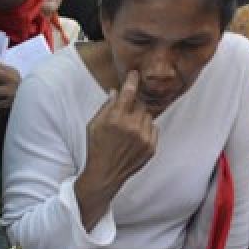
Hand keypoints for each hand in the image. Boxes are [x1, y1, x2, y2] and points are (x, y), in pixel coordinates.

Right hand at [79, 71, 157, 194]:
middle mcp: (132, 127)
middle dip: (133, 106)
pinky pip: (154, 128)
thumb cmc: (97, 148)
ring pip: (148, 116)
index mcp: (116, 119)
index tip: (134, 74)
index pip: (128, 92)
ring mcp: (143, 138)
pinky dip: (146, 130)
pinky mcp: (151, 147)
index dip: (132, 80)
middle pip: (140, 104)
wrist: (105, 174)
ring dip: (140, 118)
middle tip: (124, 115)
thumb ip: (106, 107)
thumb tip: (115, 91)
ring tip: (128, 130)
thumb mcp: (94, 125)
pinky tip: (134, 138)